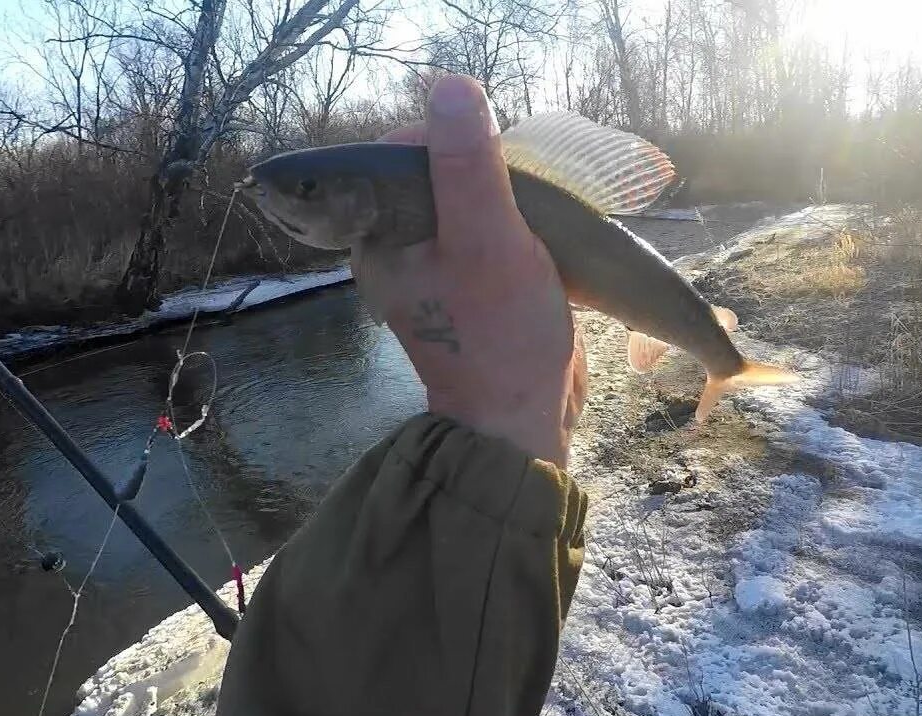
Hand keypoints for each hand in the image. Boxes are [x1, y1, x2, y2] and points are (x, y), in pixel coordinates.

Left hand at [352, 75, 586, 466]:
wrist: (524, 423)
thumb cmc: (501, 336)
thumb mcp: (489, 242)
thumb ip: (469, 166)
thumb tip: (452, 87)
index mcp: (380, 238)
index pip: (402, 155)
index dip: (452, 144)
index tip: (497, 167)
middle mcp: (398, 250)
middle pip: (439, 175)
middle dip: (488, 175)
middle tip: (523, 203)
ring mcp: (436, 271)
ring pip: (469, 204)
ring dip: (508, 202)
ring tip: (536, 222)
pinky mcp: (471, 287)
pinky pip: (489, 235)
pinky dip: (517, 229)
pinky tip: (541, 240)